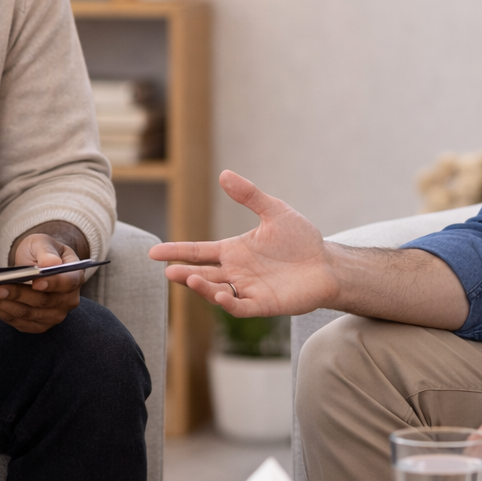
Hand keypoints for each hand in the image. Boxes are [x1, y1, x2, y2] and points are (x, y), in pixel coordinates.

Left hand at [0, 226, 85, 332]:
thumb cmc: (42, 252)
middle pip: (41, 302)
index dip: (52, 284)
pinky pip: (16, 322)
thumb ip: (46, 252)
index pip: (66, 283)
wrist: (38, 265)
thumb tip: (51, 264)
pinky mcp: (37, 325)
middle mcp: (67, 301)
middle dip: (15, 294)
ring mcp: (53, 316)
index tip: (35, 283)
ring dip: (0, 304)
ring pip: (25, 314)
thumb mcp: (43, 243)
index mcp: (74, 277)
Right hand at [149, 170, 337, 317]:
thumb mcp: (274, 211)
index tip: (155, 252)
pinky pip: (239, 307)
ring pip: (216, 291)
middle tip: (167, 270)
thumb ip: (249, 195)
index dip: (176, 251)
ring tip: (189, 278)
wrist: (327, 263)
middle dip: (184, 273)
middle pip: (202, 274)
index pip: (198, 252)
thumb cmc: (301, 239)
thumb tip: (224, 174)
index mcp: (233, 251)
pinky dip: (227, 302)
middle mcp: (235, 271)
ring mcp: (247, 289)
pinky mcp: (262, 304)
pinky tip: (220, 294)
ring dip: (202, 287)